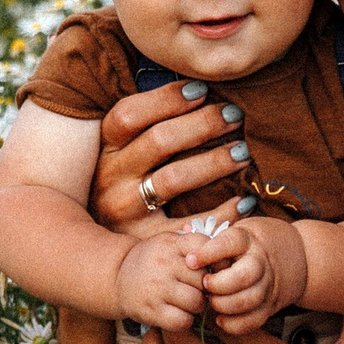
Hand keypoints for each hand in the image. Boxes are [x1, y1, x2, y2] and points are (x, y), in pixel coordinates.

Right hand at [90, 80, 248, 235]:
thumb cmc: (125, 187)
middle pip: (160, 141)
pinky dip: (223, 211)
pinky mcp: (146, 241)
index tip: (203, 89)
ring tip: (244, 153)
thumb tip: (192, 88)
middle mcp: (109, 178)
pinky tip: (245, 199)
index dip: (166, 98)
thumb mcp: (121, 155)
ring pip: (175, 178)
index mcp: (104, 149)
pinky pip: (190, 223)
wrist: (98, 255)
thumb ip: (145, 125)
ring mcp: (125, 211)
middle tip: (235, 116)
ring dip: (215, 162)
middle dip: (203, 124)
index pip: (130, 114)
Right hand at [112, 229, 219, 331]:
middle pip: (205, 280)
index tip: (215, 271)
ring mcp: (156, 288)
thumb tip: (230, 257)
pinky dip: (185, 321)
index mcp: (172, 243)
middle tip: (200, 290)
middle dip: (208, 289)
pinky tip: (179, 314)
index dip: (218, 262)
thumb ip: (197, 244)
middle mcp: (163, 263)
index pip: (207, 248)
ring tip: (189, 302)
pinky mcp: (150, 311)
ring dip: (198, 306)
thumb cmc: (154, 259)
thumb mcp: (171, 243)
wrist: (117, 276)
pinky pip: (182, 321)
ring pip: (196, 302)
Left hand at [194, 217, 305, 335]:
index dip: (209, 252)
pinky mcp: (270, 305)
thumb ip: (211, 233)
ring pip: (248, 300)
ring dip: (224, 305)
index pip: (230, 243)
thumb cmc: (252, 243)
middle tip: (204, 285)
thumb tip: (184, 230)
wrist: (294, 254)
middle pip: (243, 276)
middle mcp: (261, 262)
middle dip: (219, 285)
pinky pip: (254, 320)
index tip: (191, 260)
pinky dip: (234, 324)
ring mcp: (268, 285)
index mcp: (248, 240)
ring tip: (211, 301)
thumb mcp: (237, 230)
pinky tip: (220, 318)